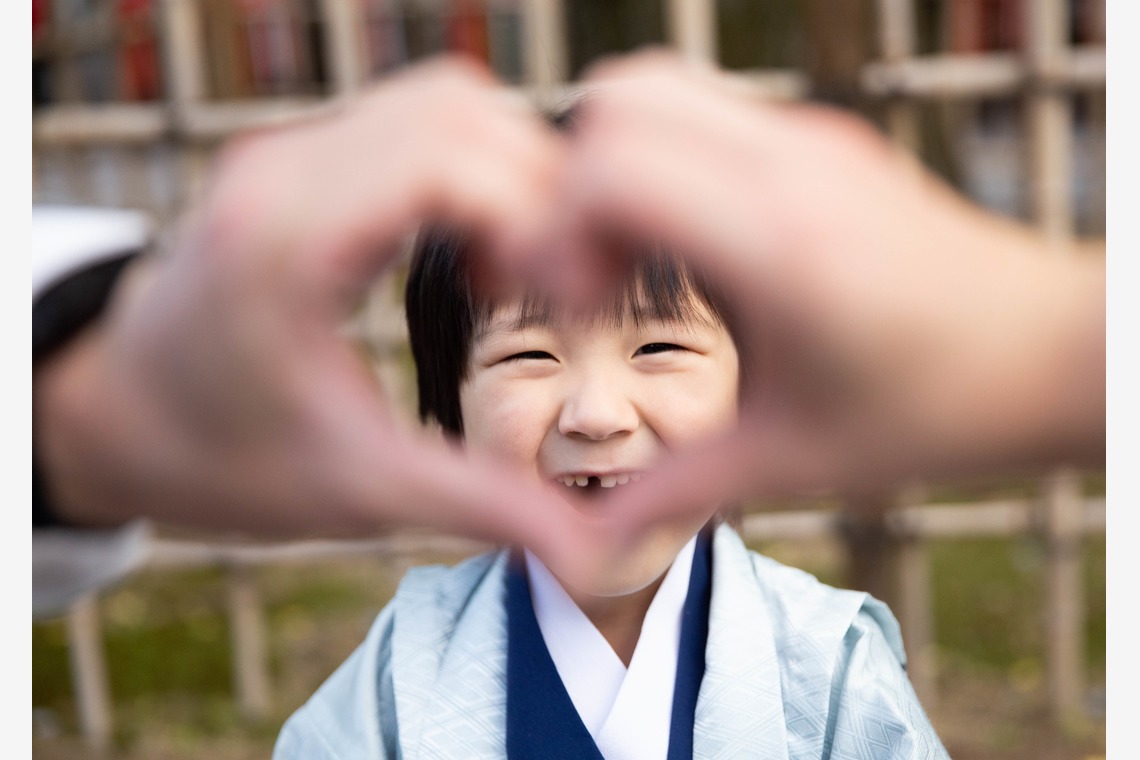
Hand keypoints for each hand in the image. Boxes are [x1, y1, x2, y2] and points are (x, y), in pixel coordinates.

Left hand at [34, 58, 590, 566]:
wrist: (125, 418)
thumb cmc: (229, 461)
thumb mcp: (360, 492)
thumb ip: (481, 506)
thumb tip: (594, 549)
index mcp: (286, 246)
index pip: (445, 160)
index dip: (532, 215)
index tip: (561, 297)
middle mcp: (281, 172)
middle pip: (456, 109)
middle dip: (538, 187)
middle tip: (556, 283)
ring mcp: (288, 151)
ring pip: (443, 100)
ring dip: (509, 171)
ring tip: (515, 269)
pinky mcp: (301, 154)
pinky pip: (415, 119)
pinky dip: (473, 167)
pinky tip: (475, 250)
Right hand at [553, 51, 1103, 527]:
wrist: (1058, 353)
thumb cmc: (939, 410)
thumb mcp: (793, 459)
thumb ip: (676, 490)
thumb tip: (586, 542)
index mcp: (777, 242)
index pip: (610, 166)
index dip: (557, 229)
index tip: (583, 303)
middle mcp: (790, 164)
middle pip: (619, 98)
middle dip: (572, 182)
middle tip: (595, 272)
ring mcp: (811, 138)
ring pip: (659, 91)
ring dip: (618, 164)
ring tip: (635, 259)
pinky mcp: (825, 139)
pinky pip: (707, 115)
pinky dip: (667, 162)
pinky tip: (693, 249)